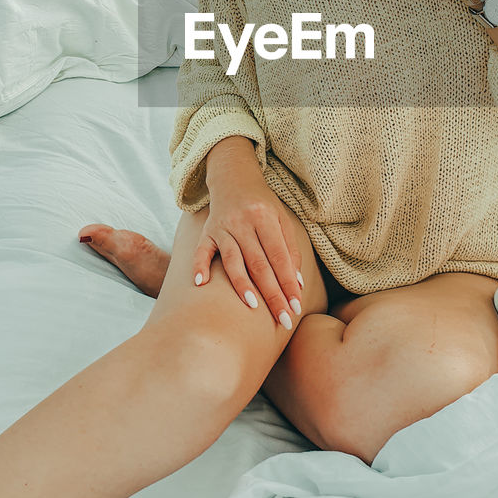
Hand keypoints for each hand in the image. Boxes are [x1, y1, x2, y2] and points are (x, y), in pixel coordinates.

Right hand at [193, 170, 303, 329]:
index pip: (279, 257)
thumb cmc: (263, 205)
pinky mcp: (206, 232)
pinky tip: (201, 285)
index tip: (295, 307)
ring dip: (243, 285)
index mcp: (265, 218)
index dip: (288, 283)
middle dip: (272, 294)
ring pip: (233, 260)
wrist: (233, 178)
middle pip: (259, 264)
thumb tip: (297, 284)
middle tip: (283, 319)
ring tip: (253, 306)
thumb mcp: (282, 220)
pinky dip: (199, 267)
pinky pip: (201, 251)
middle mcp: (243, 222)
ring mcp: (223, 227)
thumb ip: (290, 250)